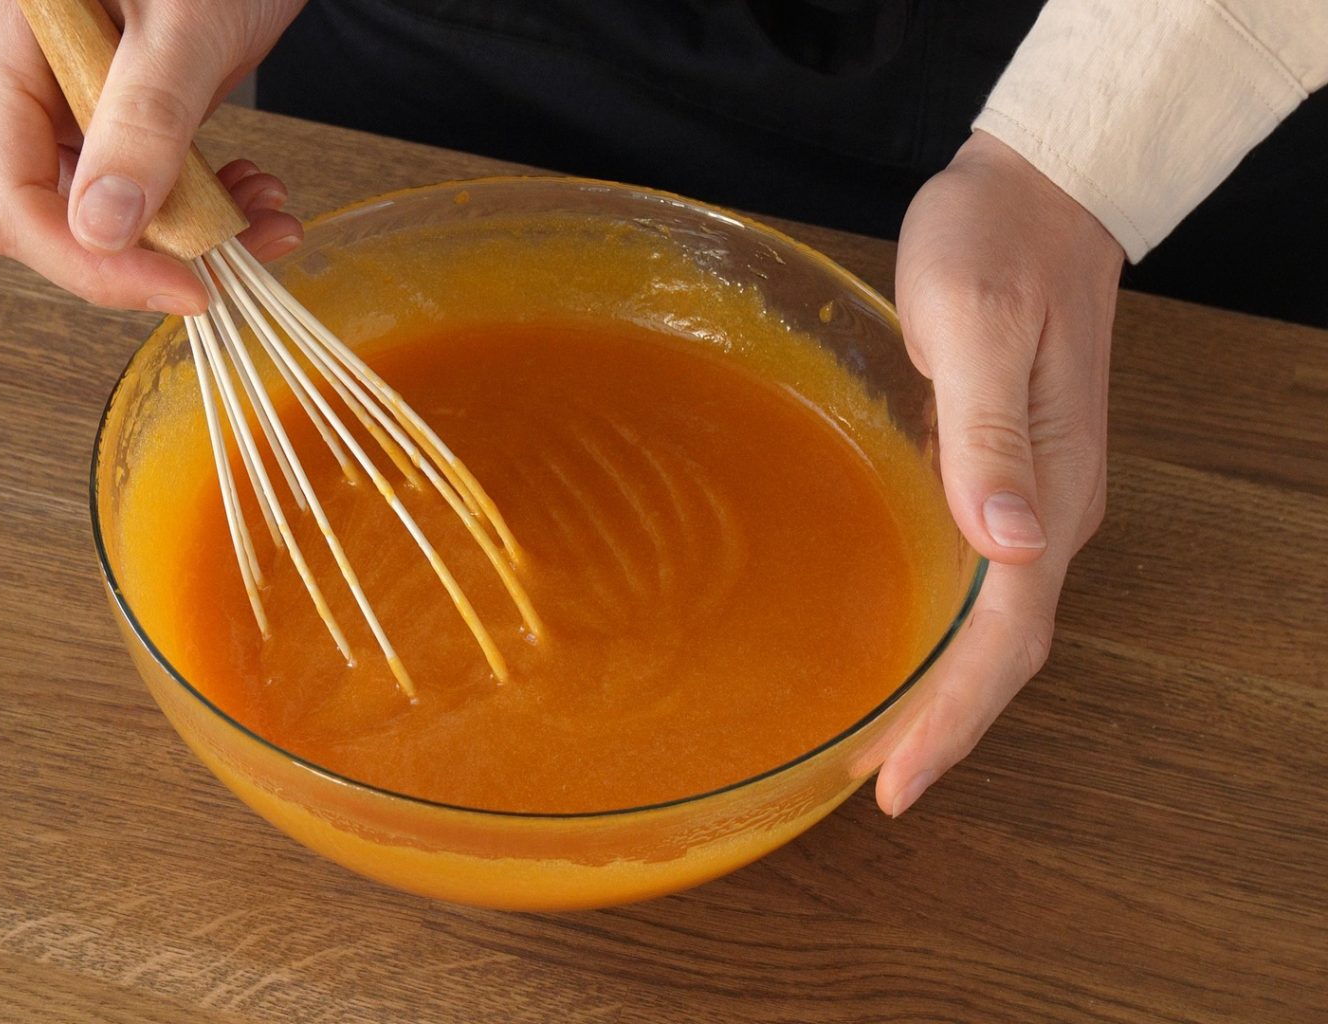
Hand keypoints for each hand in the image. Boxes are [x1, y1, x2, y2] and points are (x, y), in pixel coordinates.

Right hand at [0, 0, 306, 313]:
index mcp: (7, 59)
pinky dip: (213, 208)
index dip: (95, 266)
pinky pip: (157, 193)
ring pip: (120, 220)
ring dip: (197, 238)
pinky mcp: (132, 121)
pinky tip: (259, 192)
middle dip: (154, 257)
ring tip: (268, 219)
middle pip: (63, 225)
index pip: (18, 205)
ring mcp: (81, 109)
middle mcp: (32, 92)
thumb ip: (144, 122)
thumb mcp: (182, 30)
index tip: (183, 288)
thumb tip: (103, 228)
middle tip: (233, 262)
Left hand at [878, 130, 1123, 815]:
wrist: (1036, 194)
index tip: (897, 781)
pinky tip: (902, 645)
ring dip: (946, 689)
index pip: (1006, 636)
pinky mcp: (1009, 472)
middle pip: (1005, 651)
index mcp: (1052, 491)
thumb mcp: (981, 330)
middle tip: (878, 787)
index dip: (954, 716)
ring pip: (994, 623)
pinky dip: (944, 634)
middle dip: (948, 725)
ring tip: (885, 745)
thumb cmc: (996, 249)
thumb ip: (991, 436)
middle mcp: (1053, 510)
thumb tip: (1013, 543)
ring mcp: (1036, 495)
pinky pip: (982, 582)